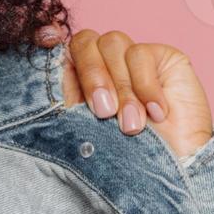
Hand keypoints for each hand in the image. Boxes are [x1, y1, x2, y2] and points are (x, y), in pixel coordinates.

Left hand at [36, 28, 213, 158]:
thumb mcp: (83, 128)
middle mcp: (105, 63)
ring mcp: (133, 58)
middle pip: (85, 41)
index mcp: (78, 78)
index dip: (52, 43)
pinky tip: (157, 113)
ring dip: (121, 88)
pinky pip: (141, 54)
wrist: (170, 172)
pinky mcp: (164, 57)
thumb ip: (64, 94)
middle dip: (92, 77)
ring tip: (131, 126)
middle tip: (103, 113)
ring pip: (113, 44)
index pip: (61, 47)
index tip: (47, 43)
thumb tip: (43, 51)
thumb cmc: (124, 156)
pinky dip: (146, 88)